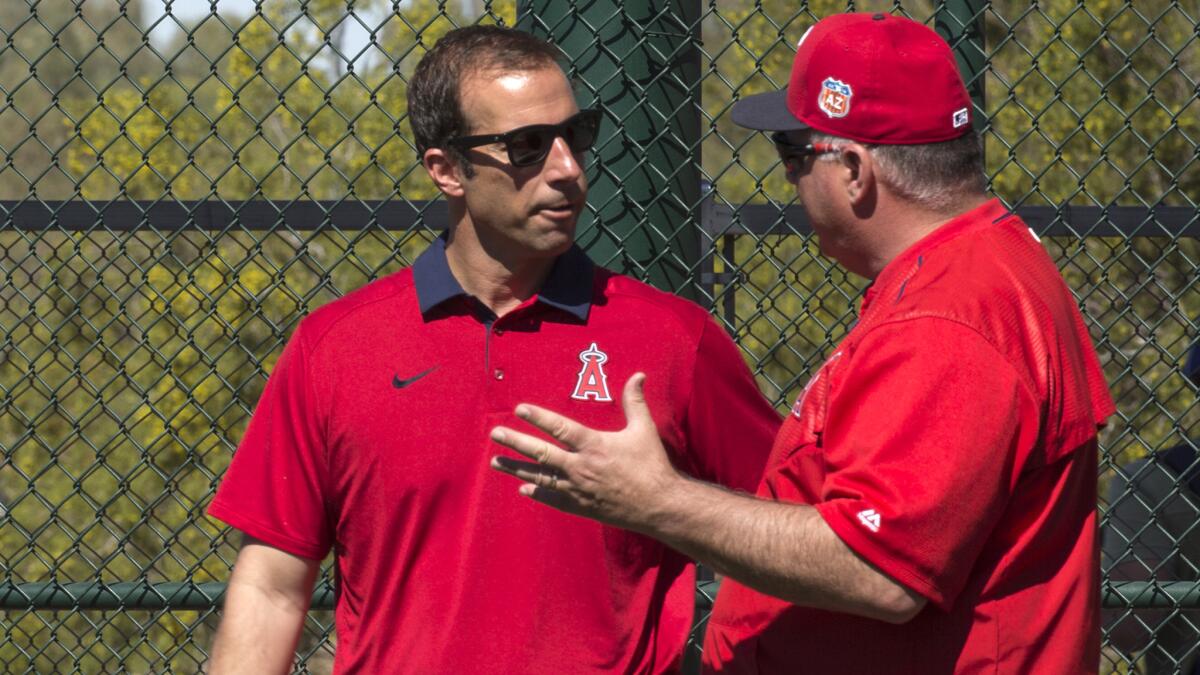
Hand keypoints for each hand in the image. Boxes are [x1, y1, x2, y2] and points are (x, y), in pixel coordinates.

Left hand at [489, 373, 681, 530]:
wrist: (659, 506)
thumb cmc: (652, 465)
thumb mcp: (644, 430)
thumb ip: (635, 402)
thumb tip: (638, 375)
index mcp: (594, 445)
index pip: (560, 428)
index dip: (539, 417)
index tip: (519, 409)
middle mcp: (581, 467)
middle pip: (541, 453)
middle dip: (516, 442)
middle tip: (495, 433)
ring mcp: (578, 489)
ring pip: (540, 476)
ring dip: (516, 468)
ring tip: (495, 462)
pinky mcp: (581, 506)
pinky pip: (552, 498)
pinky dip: (537, 492)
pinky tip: (523, 487)